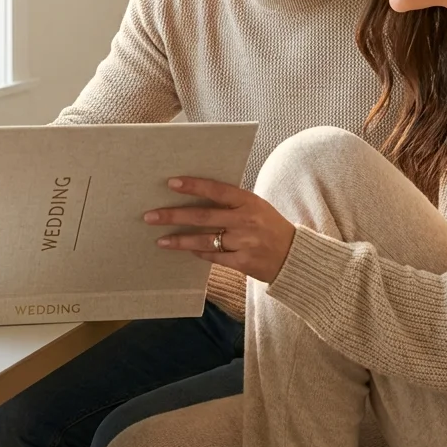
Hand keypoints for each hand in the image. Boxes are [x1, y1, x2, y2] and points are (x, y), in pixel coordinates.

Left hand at [144, 177, 297, 283]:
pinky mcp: (243, 263)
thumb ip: (232, 202)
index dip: (193, 186)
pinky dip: (198, 252)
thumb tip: (196, 194)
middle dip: (174, 216)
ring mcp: (245, 243)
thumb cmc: (271, 227)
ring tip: (160, 239)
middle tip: (151, 215)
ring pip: (204, 240)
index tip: (171, 183)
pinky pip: (213, 257)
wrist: (295, 257)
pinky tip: (185, 250)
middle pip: (203, 216)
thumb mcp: (257, 206)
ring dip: (179, 240)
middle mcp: (246, 220)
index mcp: (249, 201)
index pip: (217, 190)